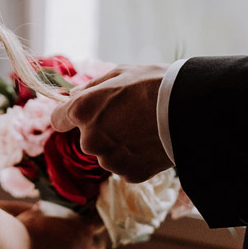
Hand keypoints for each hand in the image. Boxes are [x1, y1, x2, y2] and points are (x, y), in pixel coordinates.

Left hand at [50, 64, 169, 182]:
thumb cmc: (154, 84)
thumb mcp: (120, 73)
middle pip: (87, 138)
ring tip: (145, 129)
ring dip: (119, 145)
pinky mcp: (130, 175)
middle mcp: (90, 139)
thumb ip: (91, 87)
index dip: (69, 116)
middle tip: (129, 116)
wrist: (190, 109)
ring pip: (107, 154)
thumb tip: (72, 96)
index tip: (81, 114)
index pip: (58, 119)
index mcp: (83, 110)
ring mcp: (110, 160)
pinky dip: (135, 158)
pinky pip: (126, 166)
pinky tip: (152, 143)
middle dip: (102, 130)